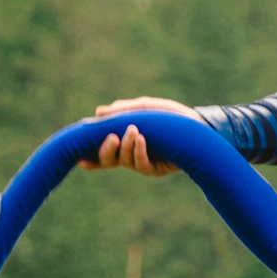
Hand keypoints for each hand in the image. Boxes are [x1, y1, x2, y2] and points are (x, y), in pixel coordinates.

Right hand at [81, 97, 199, 177]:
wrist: (198, 126)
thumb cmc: (171, 117)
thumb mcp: (146, 108)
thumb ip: (124, 110)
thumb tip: (99, 112)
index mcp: (124, 141)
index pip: (102, 150)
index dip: (89, 156)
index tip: (78, 158)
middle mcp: (130, 154)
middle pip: (107, 159)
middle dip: (104, 150)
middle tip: (111, 137)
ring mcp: (142, 163)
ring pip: (123, 161)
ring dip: (125, 146)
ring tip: (134, 130)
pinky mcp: (156, 169)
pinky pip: (141, 165)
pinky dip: (138, 152)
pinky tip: (141, 139)